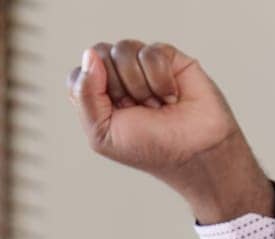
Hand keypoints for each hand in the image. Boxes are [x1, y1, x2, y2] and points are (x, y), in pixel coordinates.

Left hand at [65, 40, 274, 221]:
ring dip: (140, 86)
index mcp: (97, 97)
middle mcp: (117, 78)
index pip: (78, 74)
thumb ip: (84, 95)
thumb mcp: (102, 133)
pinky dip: (160, 79)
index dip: (92, 91)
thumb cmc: (150, 149)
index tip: (114, 115)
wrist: (195, 152)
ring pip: (123, 49)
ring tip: (156, 105)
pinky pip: (150, 52)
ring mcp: (142, 65)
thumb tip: (90, 55)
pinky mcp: (167, 57)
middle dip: (118, 89)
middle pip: (98, 55)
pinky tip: (171, 96)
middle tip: (139, 111)